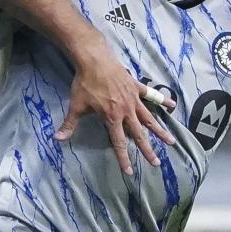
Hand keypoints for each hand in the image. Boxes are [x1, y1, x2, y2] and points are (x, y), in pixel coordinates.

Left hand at [58, 42, 176, 175]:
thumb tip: (57, 139)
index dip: (124, 158)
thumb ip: (69, 124)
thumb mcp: (76, 105)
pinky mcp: (136, 87)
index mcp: (112, 118)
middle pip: (139, 134)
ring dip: (160, 131)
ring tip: (171, 141)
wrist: (95, 59)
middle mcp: (126, 111)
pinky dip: (162, 100)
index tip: (130, 172)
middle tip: (156, 163)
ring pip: (149, 118)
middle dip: (147, 150)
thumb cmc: (84, 83)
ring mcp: (133, 99)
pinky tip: (173, 105)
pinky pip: (151, 95)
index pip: (119, 143)